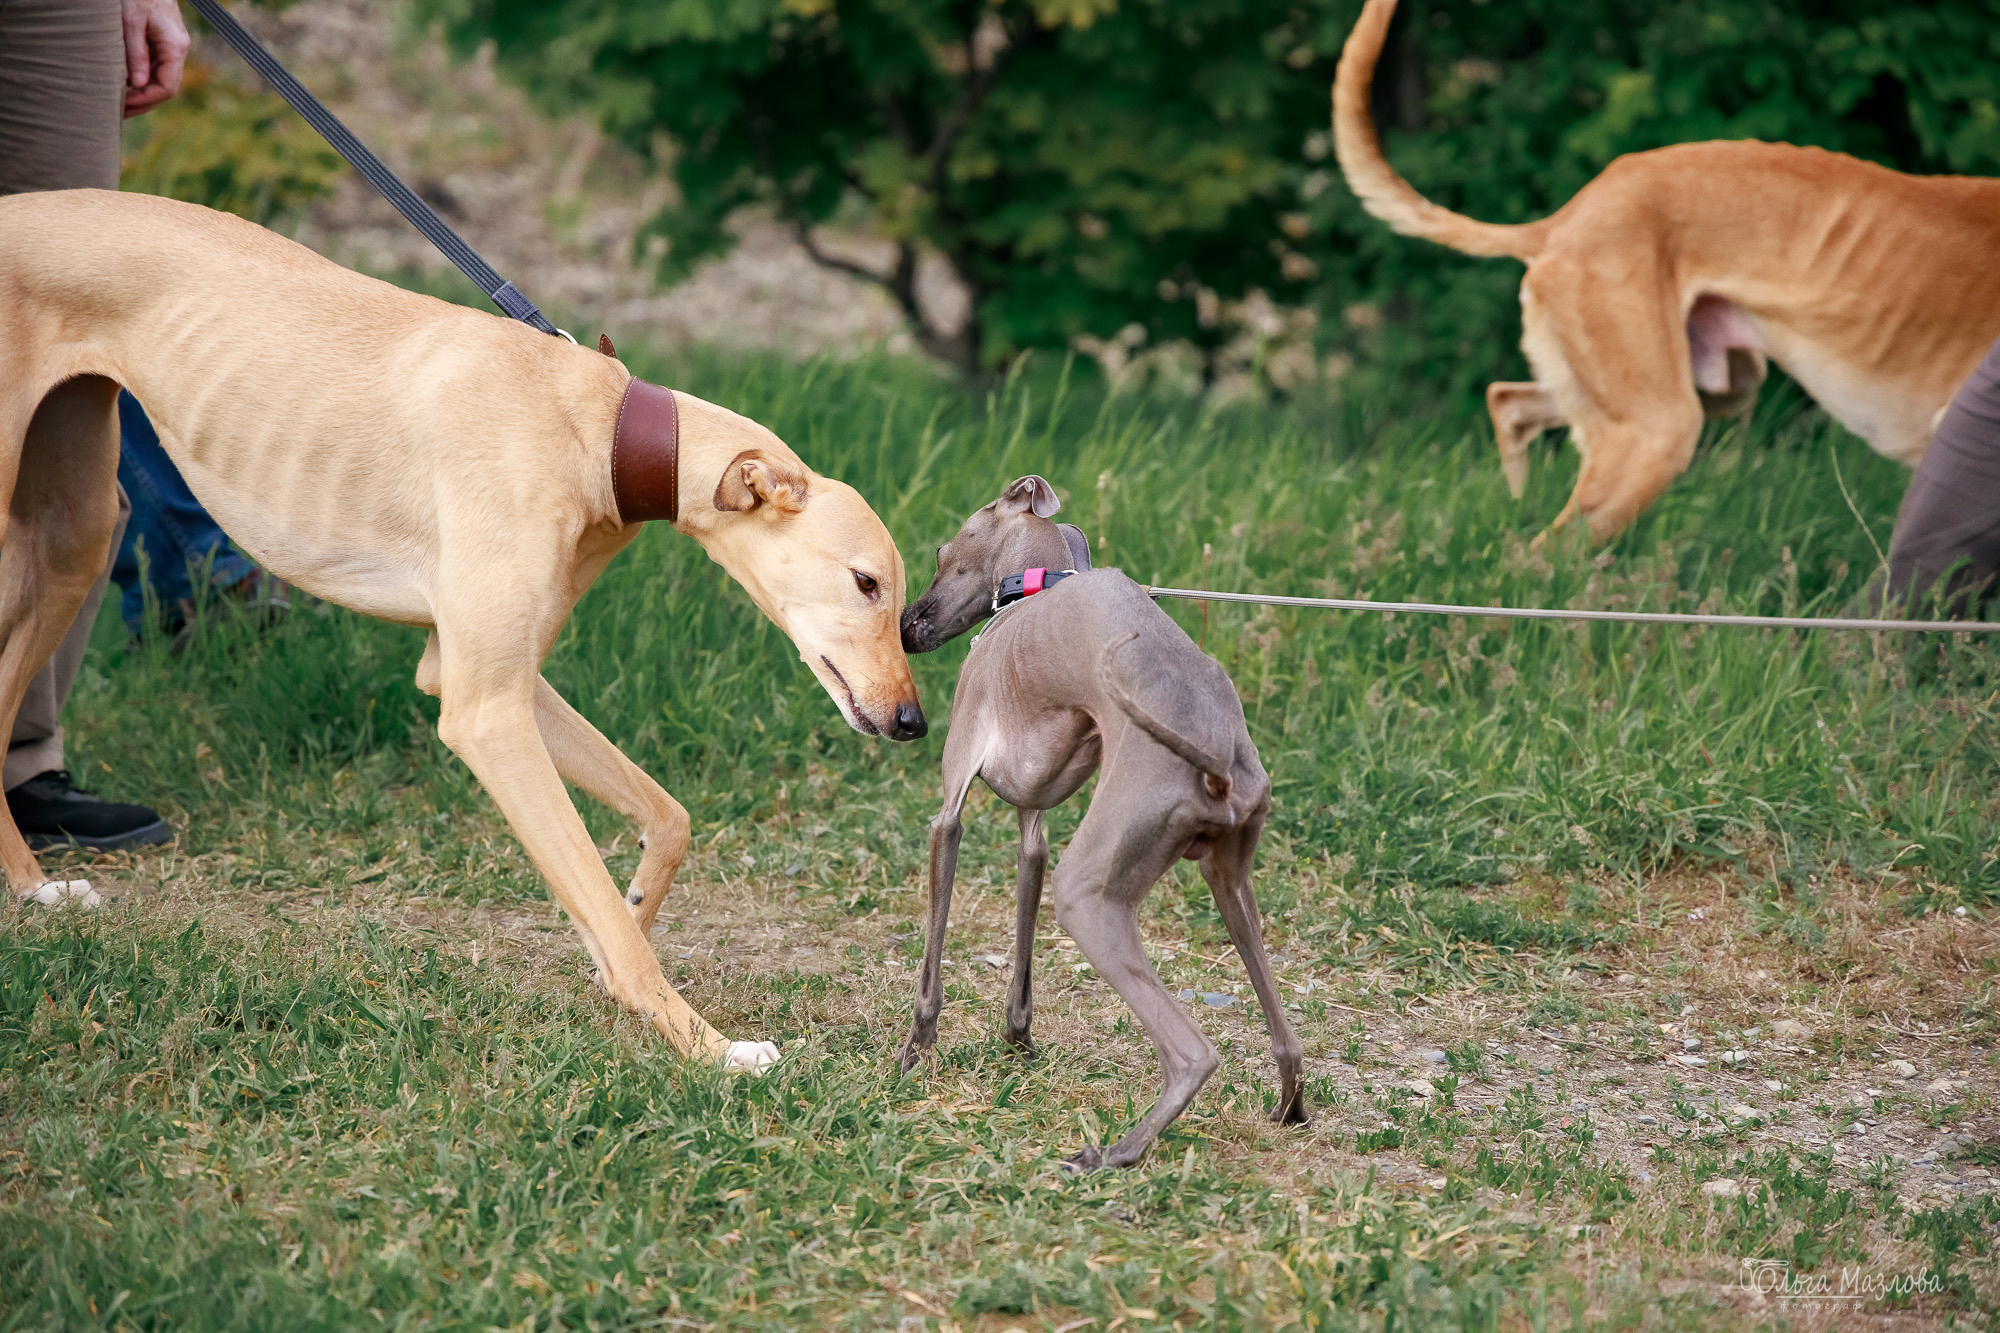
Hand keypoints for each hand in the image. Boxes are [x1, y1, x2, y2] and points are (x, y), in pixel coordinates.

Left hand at [122, 0, 191, 118]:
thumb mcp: (131, 22)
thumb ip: (135, 54)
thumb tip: (137, 85)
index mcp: (175, 46)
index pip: (166, 86)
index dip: (145, 100)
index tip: (122, 106)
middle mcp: (179, 49)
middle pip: (166, 87)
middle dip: (144, 102)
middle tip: (119, 113)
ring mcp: (174, 47)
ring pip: (162, 80)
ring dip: (143, 94)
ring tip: (120, 103)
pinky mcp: (165, 43)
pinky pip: (158, 69)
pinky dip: (143, 80)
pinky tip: (127, 85)